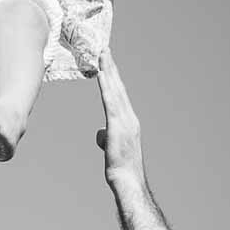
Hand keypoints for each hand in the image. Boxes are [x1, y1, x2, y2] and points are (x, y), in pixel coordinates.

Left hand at [95, 50, 145, 185]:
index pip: (119, 94)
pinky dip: (105, 85)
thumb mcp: (110, 148)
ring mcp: (125, 120)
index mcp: (129, 121)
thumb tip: (101, 134)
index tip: (108, 62)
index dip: (114, 77)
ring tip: (102, 53)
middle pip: (118, 87)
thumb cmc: (120, 168)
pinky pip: (109, 101)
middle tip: (104, 48)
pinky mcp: (117, 125)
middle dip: (111, 67)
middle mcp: (130, 117)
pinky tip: (99, 74)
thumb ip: (106, 137)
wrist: (127, 180)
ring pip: (114, 90)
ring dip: (108, 70)